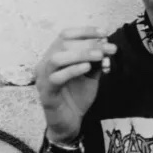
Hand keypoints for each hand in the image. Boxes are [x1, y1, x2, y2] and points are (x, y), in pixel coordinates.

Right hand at [35, 27, 116, 141]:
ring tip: (99, 55)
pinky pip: (56, 78)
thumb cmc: (77, 96)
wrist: (70, 122)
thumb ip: (97, 61)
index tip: (104, 33)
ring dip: (80, 54)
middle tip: (109, 47)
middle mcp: (46, 64)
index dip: (85, 31)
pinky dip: (72, 70)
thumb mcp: (91, 75)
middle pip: (63, 44)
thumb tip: (107, 45)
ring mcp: (44, 78)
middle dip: (89, 43)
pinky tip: (88, 67)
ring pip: (57, 58)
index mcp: (55, 56)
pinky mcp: (46, 93)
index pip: (66, 35)